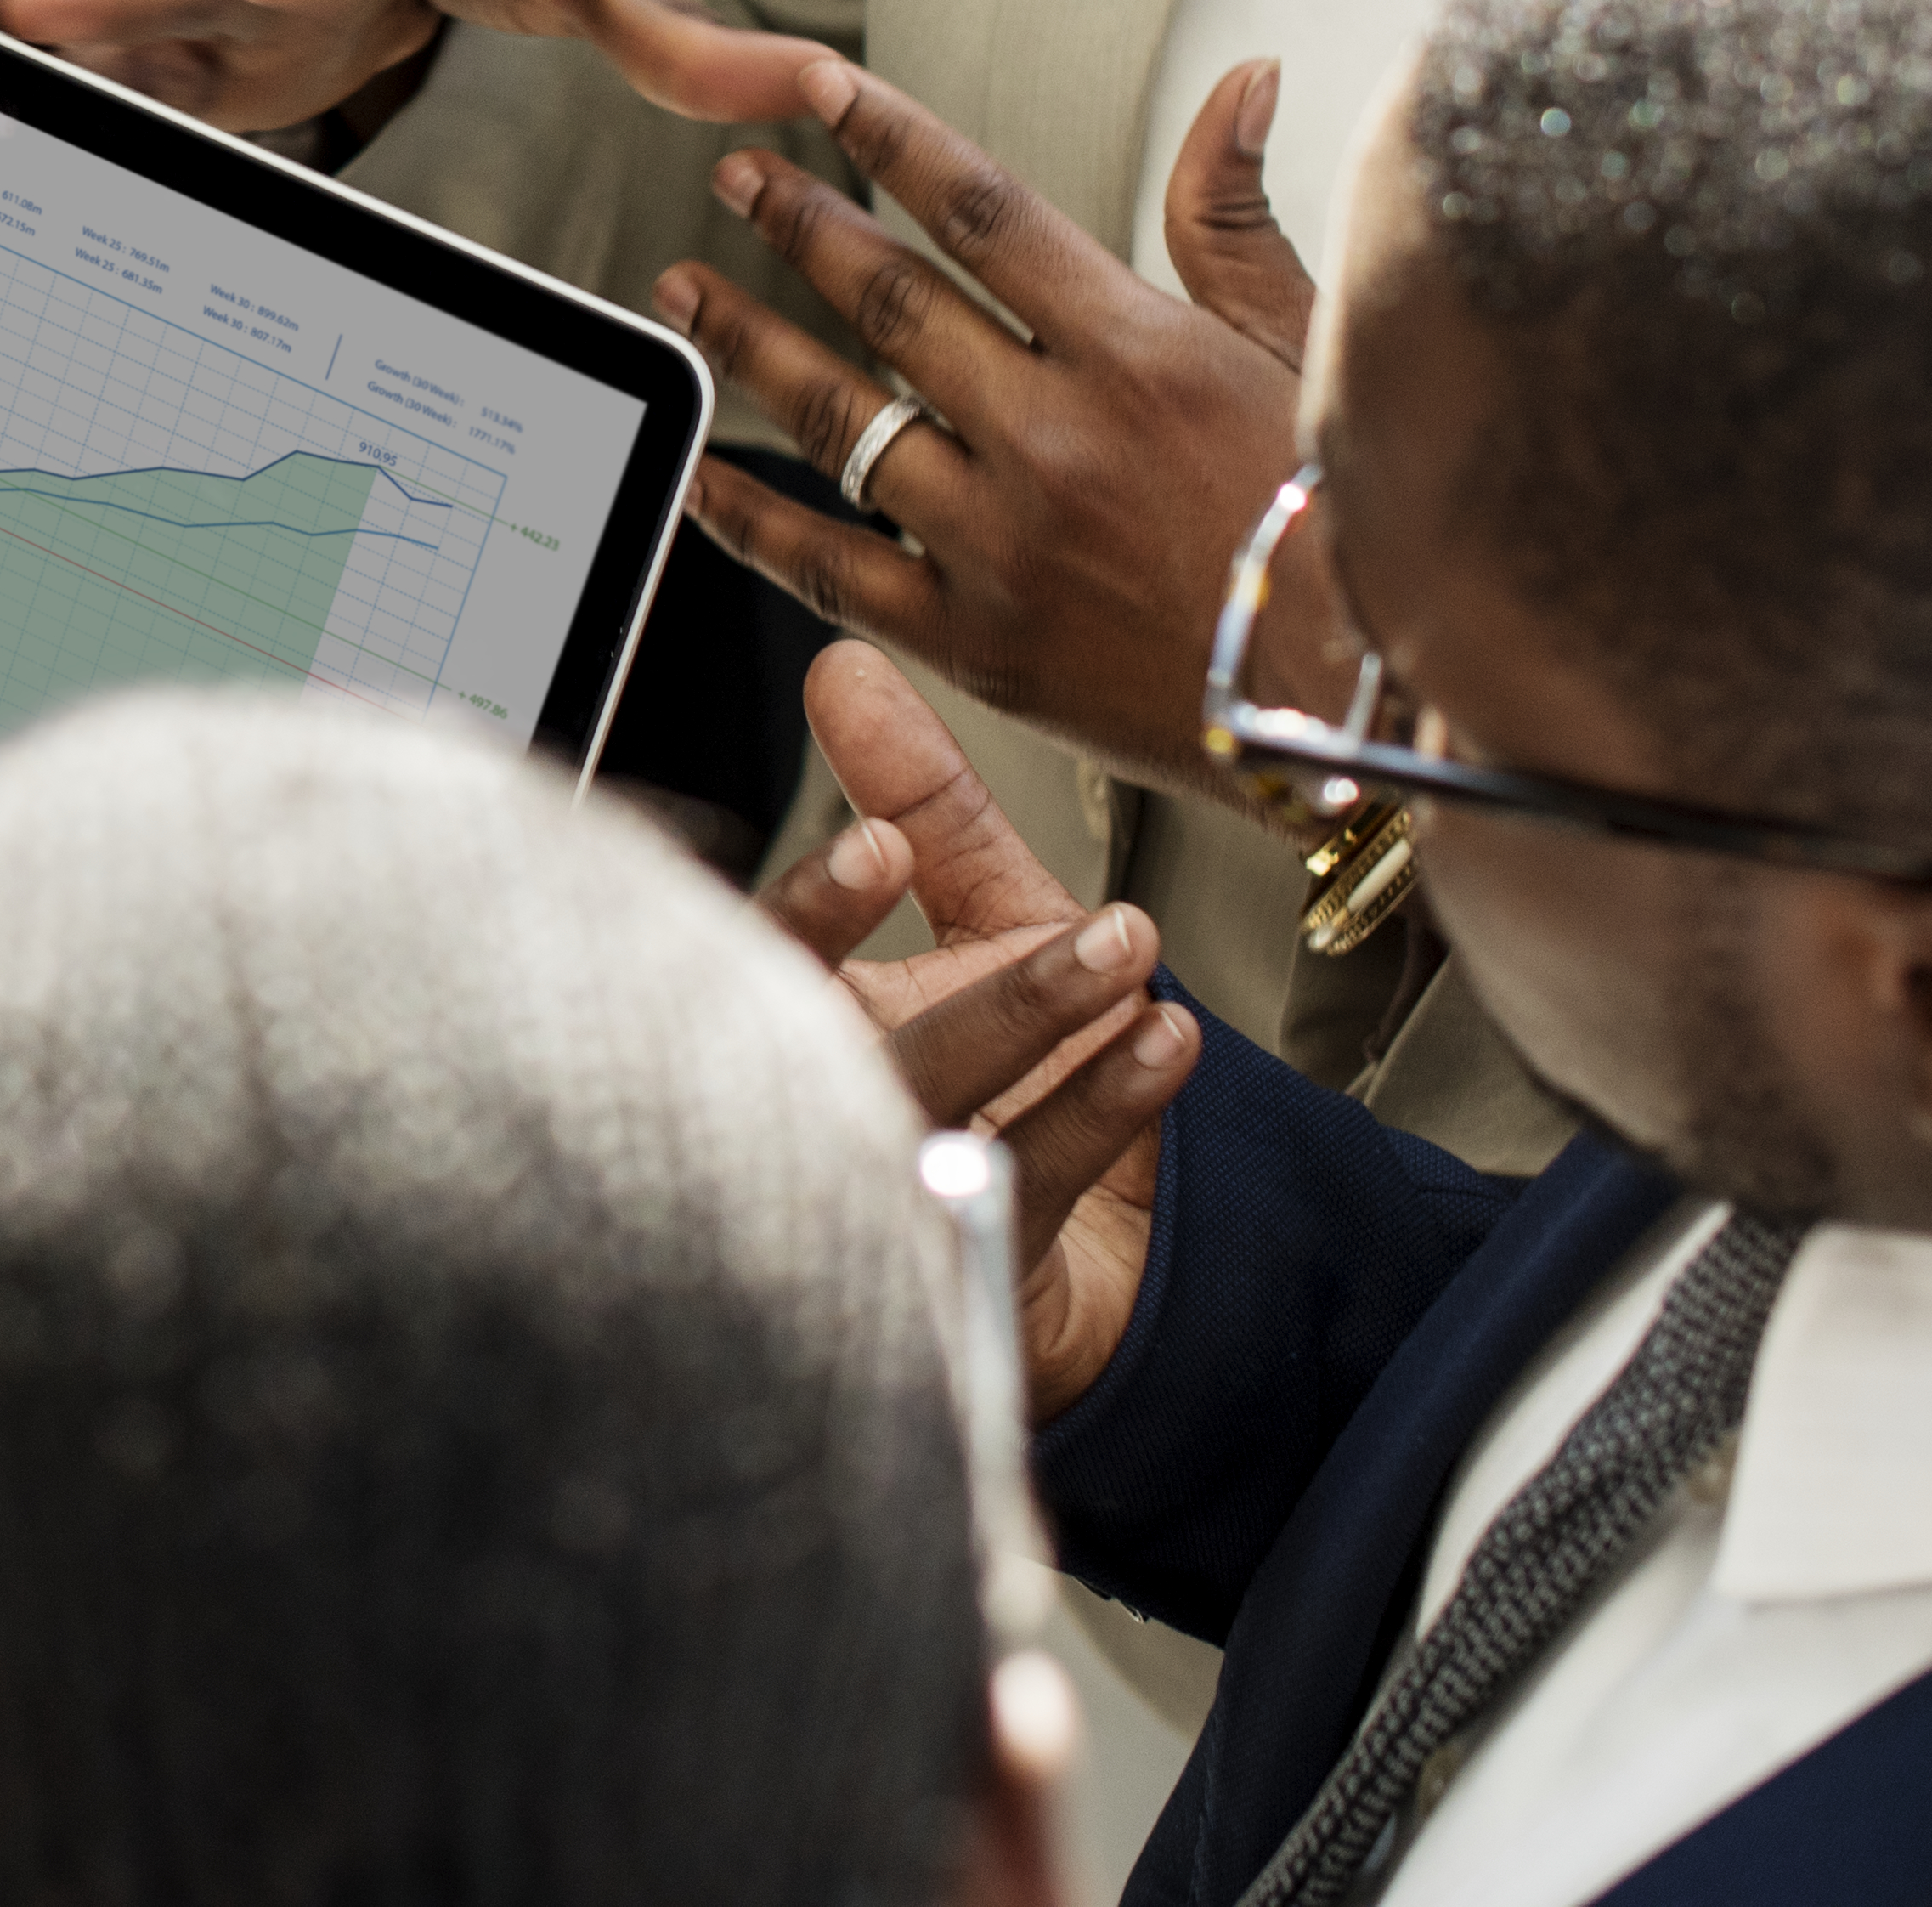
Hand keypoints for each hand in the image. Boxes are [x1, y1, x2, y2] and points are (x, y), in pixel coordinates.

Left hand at [656, 56, 1329, 792]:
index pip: (981, 210)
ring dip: (747, 345)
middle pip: (888, 303)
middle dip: (797, 224)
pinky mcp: (977, 643)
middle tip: (733, 176)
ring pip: (837, 421)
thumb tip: (1244, 80)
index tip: (816, 84)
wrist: (1357, 710)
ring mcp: (1004, 543)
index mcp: (1136, 352)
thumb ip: (1238, 216)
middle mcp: (1055, 438)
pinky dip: (751, 518)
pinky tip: (699, 474)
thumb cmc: (1345, 518)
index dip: (889, 134)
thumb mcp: (1308, 351)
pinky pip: (830, 568)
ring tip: (686, 292)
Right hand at [756, 644, 1181, 1421]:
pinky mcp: (974, 1264)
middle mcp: (836, 1105)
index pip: (768, 960)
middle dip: (966, 979)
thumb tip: (846, 668)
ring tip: (1125, 946)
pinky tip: (1163, 1042)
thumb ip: (918, 798)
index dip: (811, 908)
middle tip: (1075, 922)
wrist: (1083, 1256)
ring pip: (942, 1109)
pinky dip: (1102, 1105)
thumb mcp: (982, 913)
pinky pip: (1035, 1182)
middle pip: (856, 1049)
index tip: (875, 846)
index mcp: (809, 1016)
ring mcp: (899, 1190)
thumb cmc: (1005, 1075)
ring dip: (1034, 1019)